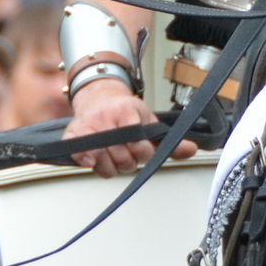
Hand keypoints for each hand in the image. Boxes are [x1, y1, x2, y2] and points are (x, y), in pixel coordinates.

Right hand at [65, 81, 196, 176]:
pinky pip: (80, 157)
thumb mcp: (150, 123)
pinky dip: (87, 163)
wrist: (100, 97)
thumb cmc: (126, 113)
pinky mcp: (73, 134)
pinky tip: (92, 159)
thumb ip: (169, 141)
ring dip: (110, 167)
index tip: (141, 149)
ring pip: (102, 164)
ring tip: (113, 156)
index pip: (139, 145)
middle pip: (122, 159)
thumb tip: (192, 149)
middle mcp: (106, 116)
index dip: (142, 153)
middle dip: (128, 162)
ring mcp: (88, 125)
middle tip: (127, 154)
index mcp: (128, 111)